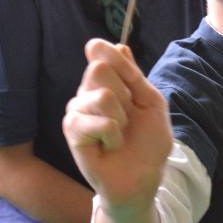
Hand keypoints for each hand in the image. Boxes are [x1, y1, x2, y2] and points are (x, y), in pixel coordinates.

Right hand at [63, 38, 172, 209]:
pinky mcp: (71, 131)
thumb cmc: (148, 141)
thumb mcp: (150, 102)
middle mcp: (88, 91)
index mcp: (108, 81)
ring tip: (119, 134)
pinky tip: (110, 146)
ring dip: (120, 119)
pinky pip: (95, 121)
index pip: (104, 53)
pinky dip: (112, 135)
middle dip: (124, 95)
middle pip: (100, 68)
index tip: (133, 87)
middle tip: (127, 118)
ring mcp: (77, 110)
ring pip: (101, 95)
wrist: (143, 177)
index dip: (120, 63)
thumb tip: (119, 44)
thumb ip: (133, 75)